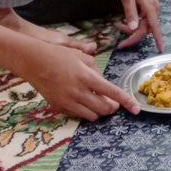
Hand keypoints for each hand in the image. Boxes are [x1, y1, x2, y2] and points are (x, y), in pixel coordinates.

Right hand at [21, 42, 140, 119]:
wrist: (33, 61)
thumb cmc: (59, 55)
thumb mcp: (82, 57)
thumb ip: (96, 71)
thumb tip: (104, 84)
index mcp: (86, 77)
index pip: (112, 93)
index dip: (126, 102)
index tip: (137, 109)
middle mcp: (78, 92)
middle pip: (104, 109)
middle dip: (112, 107)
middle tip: (112, 101)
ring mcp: (67, 102)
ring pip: (92, 116)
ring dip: (99, 110)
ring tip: (96, 100)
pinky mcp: (58, 107)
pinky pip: (77, 115)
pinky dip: (84, 111)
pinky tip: (81, 100)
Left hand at [115, 0, 162, 50]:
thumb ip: (131, 13)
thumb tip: (133, 29)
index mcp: (150, 6)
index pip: (155, 27)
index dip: (158, 39)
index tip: (161, 50)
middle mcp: (154, 8)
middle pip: (147, 28)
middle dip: (134, 36)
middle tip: (120, 44)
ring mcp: (152, 6)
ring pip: (144, 24)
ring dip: (132, 29)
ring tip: (118, 26)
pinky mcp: (149, 5)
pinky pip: (143, 19)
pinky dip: (134, 23)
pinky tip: (124, 22)